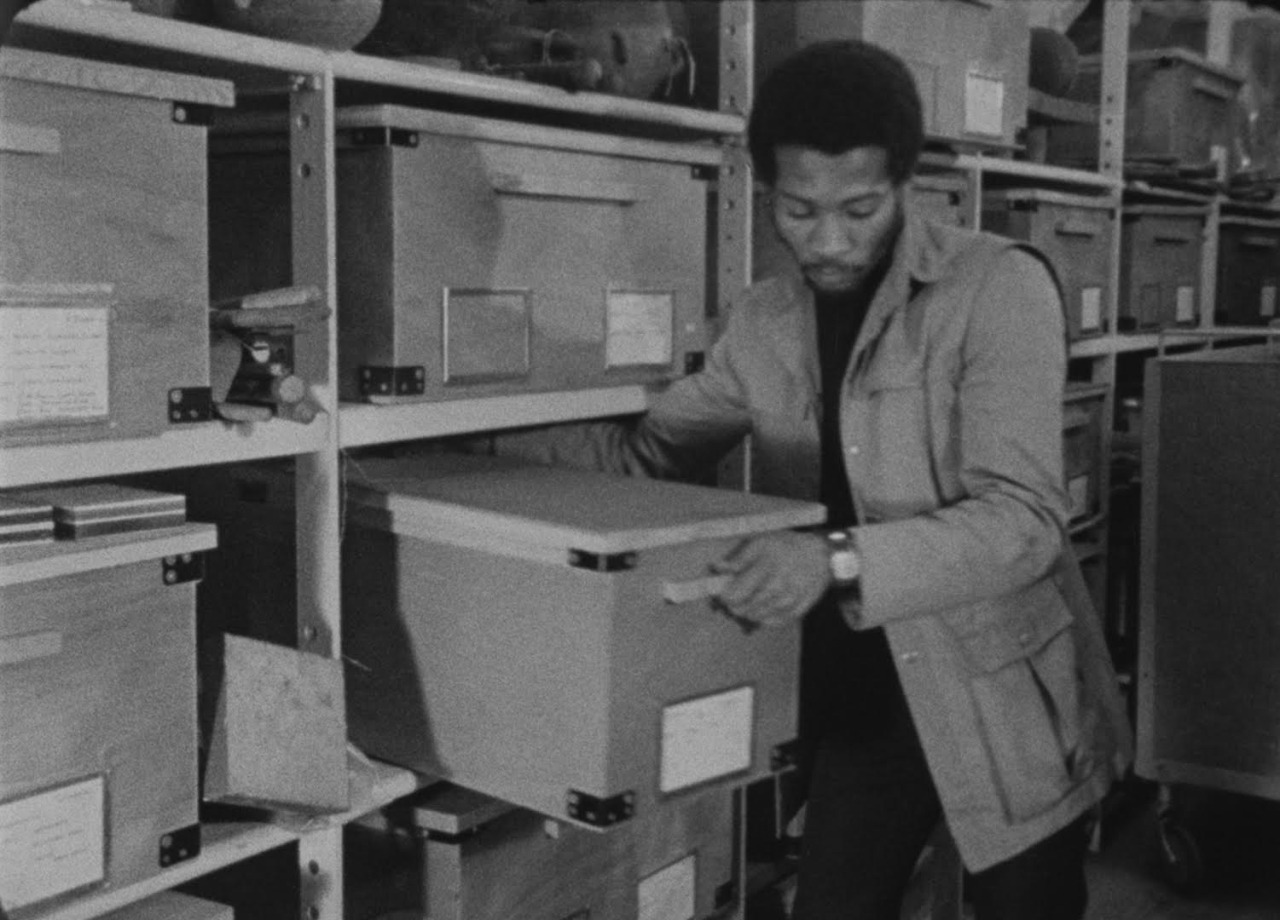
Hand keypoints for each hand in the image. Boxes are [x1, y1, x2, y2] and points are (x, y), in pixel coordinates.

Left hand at [709, 531, 830, 629]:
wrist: (821, 554)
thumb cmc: (786, 546)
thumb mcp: (761, 542)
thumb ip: (738, 558)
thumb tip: (716, 567)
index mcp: (765, 566)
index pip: (736, 593)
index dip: (725, 596)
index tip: (724, 593)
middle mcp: (778, 585)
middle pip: (745, 608)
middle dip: (735, 607)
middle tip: (734, 601)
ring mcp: (790, 598)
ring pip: (759, 617)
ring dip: (749, 612)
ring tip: (749, 603)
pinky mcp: (800, 608)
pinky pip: (776, 622)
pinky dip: (766, 618)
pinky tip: (764, 609)